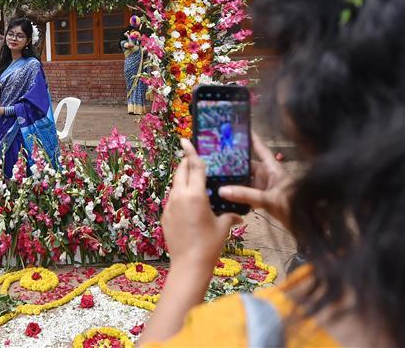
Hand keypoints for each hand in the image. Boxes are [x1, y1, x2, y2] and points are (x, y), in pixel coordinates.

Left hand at [162, 139, 242, 271]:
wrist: (188, 265)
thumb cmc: (209, 244)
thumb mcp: (223, 227)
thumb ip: (230, 216)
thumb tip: (239, 215)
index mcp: (195, 195)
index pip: (194, 167)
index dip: (191, 152)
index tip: (185, 140)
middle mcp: (179, 196)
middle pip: (181, 172)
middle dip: (186, 163)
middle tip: (192, 158)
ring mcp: (170, 206)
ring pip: (175, 185)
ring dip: (182, 179)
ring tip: (193, 181)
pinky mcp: (165, 216)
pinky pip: (172, 199)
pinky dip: (179, 195)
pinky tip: (189, 203)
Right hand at [219, 132, 292, 230]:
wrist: (305, 221)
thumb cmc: (293, 205)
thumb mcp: (268, 198)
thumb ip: (245, 195)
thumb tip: (223, 190)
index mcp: (271, 168)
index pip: (259, 148)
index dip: (250, 137)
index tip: (239, 127)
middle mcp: (267, 175)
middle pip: (248, 165)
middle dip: (234, 162)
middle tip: (216, 157)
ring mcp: (265, 187)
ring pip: (246, 180)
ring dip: (235, 180)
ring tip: (216, 175)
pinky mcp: (264, 199)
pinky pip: (248, 194)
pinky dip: (238, 195)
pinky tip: (226, 196)